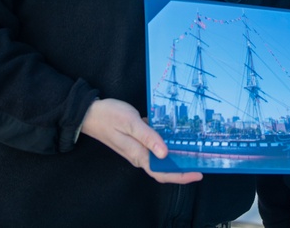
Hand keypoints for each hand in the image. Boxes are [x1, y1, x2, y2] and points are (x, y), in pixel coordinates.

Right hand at [80, 98, 202, 184]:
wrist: (88, 113)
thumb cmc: (109, 116)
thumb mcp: (130, 123)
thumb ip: (148, 137)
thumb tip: (165, 154)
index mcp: (138, 155)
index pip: (162, 172)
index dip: (181, 175)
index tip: (198, 173)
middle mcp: (138, 155)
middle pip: (163, 167)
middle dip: (182, 167)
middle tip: (201, 160)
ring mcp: (136, 148)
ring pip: (159, 157)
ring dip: (175, 155)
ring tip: (193, 148)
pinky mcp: (135, 140)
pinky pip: (153, 145)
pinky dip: (165, 142)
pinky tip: (175, 134)